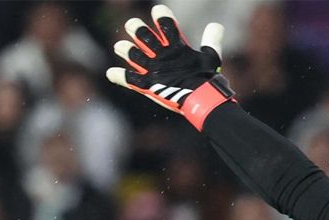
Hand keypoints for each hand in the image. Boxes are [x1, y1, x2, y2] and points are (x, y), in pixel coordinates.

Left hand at [106, 5, 233, 129]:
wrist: (201, 100)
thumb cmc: (208, 79)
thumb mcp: (212, 57)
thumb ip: (212, 40)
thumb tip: (217, 25)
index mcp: (177, 47)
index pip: (166, 24)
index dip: (161, 15)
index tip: (157, 10)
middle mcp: (162, 55)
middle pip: (143, 35)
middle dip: (136, 28)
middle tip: (132, 26)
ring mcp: (153, 69)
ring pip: (132, 54)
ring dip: (124, 49)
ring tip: (119, 47)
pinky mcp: (148, 85)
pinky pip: (129, 79)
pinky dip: (119, 76)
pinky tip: (111, 73)